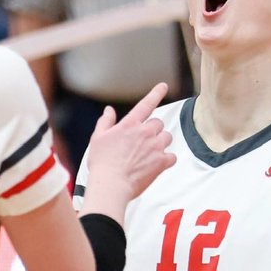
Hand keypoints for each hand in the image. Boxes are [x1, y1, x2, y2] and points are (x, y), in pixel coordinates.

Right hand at [85, 82, 175, 204]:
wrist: (111, 185)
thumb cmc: (102, 163)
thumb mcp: (98, 138)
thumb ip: (105, 122)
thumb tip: (109, 110)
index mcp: (129, 124)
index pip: (146, 104)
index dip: (156, 93)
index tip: (163, 86)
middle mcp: (145, 132)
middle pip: (158, 123)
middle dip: (153, 130)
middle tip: (143, 142)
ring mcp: (155, 147)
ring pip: (167, 137)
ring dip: (161, 142)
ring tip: (149, 153)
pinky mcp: (161, 162)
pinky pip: (172, 156)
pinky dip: (167, 160)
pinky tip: (157, 165)